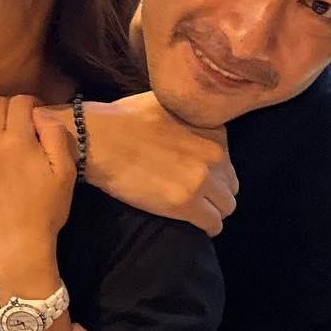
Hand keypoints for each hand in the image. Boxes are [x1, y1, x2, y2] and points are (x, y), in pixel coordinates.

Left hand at [0, 96, 75, 273]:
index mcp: (19, 141)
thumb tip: (39, 111)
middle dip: (8, 106)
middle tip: (15, 121)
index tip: (34, 115)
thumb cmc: (46, 210)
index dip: (30, 104)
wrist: (16, 243)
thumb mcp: (65, 172)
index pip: (20, 102)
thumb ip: (55, 135)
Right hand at [47, 94, 236, 236]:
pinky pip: (213, 225)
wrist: (100, 139)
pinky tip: (192, 225)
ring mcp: (202, 179)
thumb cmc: (123, 118)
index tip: (197, 179)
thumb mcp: (168, 103)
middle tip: (194, 198)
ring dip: (211, 211)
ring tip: (192, 213)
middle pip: (231, 186)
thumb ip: (188, 115)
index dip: (213, 173)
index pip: (228, 161)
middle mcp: (215, 154)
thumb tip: (187, 121)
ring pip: (225, 208)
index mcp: (213, 129)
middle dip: (216, 194)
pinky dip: (205, 228)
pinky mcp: (186, 203)